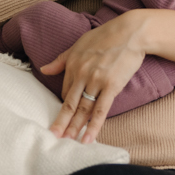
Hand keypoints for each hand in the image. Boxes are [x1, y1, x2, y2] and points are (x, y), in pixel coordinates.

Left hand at [39, 11, 147, 143]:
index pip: (66, 92)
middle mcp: (81, 74)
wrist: (131, 32)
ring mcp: (96, 81)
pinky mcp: (111, 86)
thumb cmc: (106, 36)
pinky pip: (100, 110)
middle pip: (70, 104)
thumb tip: (43, 70)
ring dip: (75, 128)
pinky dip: (93, 126)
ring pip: (83, 109)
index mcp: (72, 64)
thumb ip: (61, 60)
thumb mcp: (79, 45)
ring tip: (68, 142)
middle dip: (61, 123)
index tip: (63, 119)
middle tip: (53, 138)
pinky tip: (88, 138)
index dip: (65, 106)